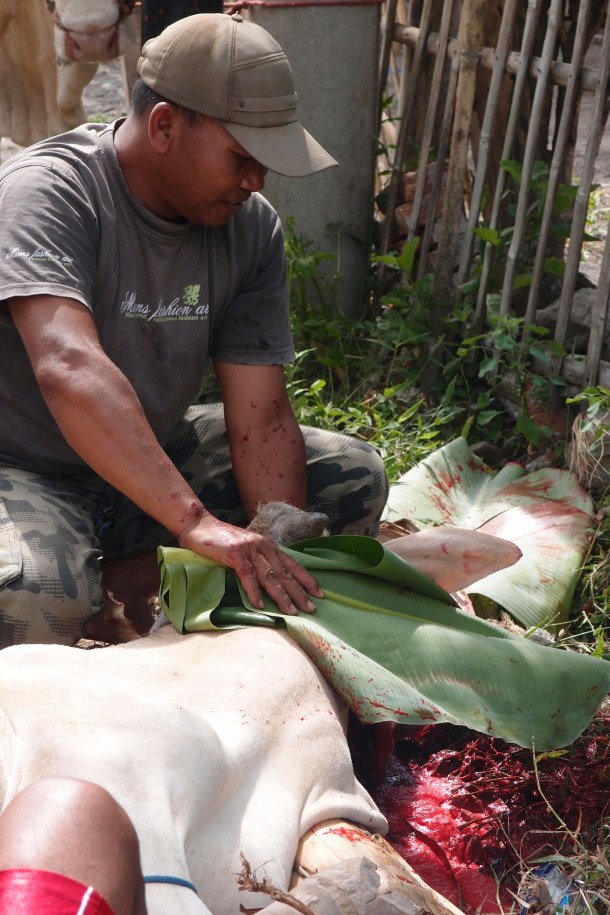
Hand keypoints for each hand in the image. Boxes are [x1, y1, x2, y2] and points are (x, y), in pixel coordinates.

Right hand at [177, 514, 323, 615]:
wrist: (199, 525)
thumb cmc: (222, 540)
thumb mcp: (246, 548)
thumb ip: (259, 560)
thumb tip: (271, 581)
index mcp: (268, 545)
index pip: (292, 564)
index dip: (306, 579)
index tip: (319, 593)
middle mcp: (263, 546)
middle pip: (285, 573)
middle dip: (299, 592)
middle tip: (311, 609)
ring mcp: (249, 550)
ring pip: (270, 576)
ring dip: (282, 595)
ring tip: (291, 611)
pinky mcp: (234, 554)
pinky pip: (248, 576)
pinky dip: (254, 591)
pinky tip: (260, 605)